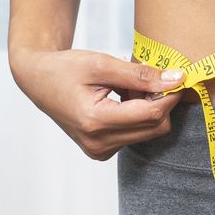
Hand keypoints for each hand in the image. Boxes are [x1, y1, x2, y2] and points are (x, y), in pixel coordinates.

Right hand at [10, 48, 186, 159]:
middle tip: (146, 77)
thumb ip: (141, 75)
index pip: (151, 114)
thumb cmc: (65, 68)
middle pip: (154, 127)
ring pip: (148, 131)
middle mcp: (98, 143)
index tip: (176, 76)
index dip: (169, 95)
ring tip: (125, 86)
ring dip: (147, 108)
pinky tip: (121, 98)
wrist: (38, 80)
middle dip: (158, 101)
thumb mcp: (103, 63)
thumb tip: (176, 79)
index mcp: (95, 121)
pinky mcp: (102, 151)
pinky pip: (135, 134)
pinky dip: (136, 115)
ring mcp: (99, 150)